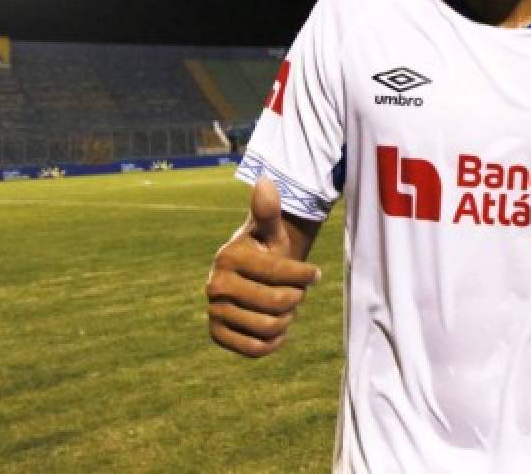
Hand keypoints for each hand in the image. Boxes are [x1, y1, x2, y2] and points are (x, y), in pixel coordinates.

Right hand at [206, 177, 321, 357]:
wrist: (249, 275)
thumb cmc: (266, 249)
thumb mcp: (270, 229)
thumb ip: (268, 210)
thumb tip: (266, 181)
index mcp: (229, 258)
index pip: (280, 274)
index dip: (305, 276)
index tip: (316, 274)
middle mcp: (215, 286)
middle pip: (278, 304)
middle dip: (296, 298)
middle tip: (296, 292)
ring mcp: (214, 312)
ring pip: (270, 327)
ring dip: (287, 319)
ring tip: (285, 308)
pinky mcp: (217, 335)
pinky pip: (255, 349)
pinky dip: (274, 341)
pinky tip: (277, 327)